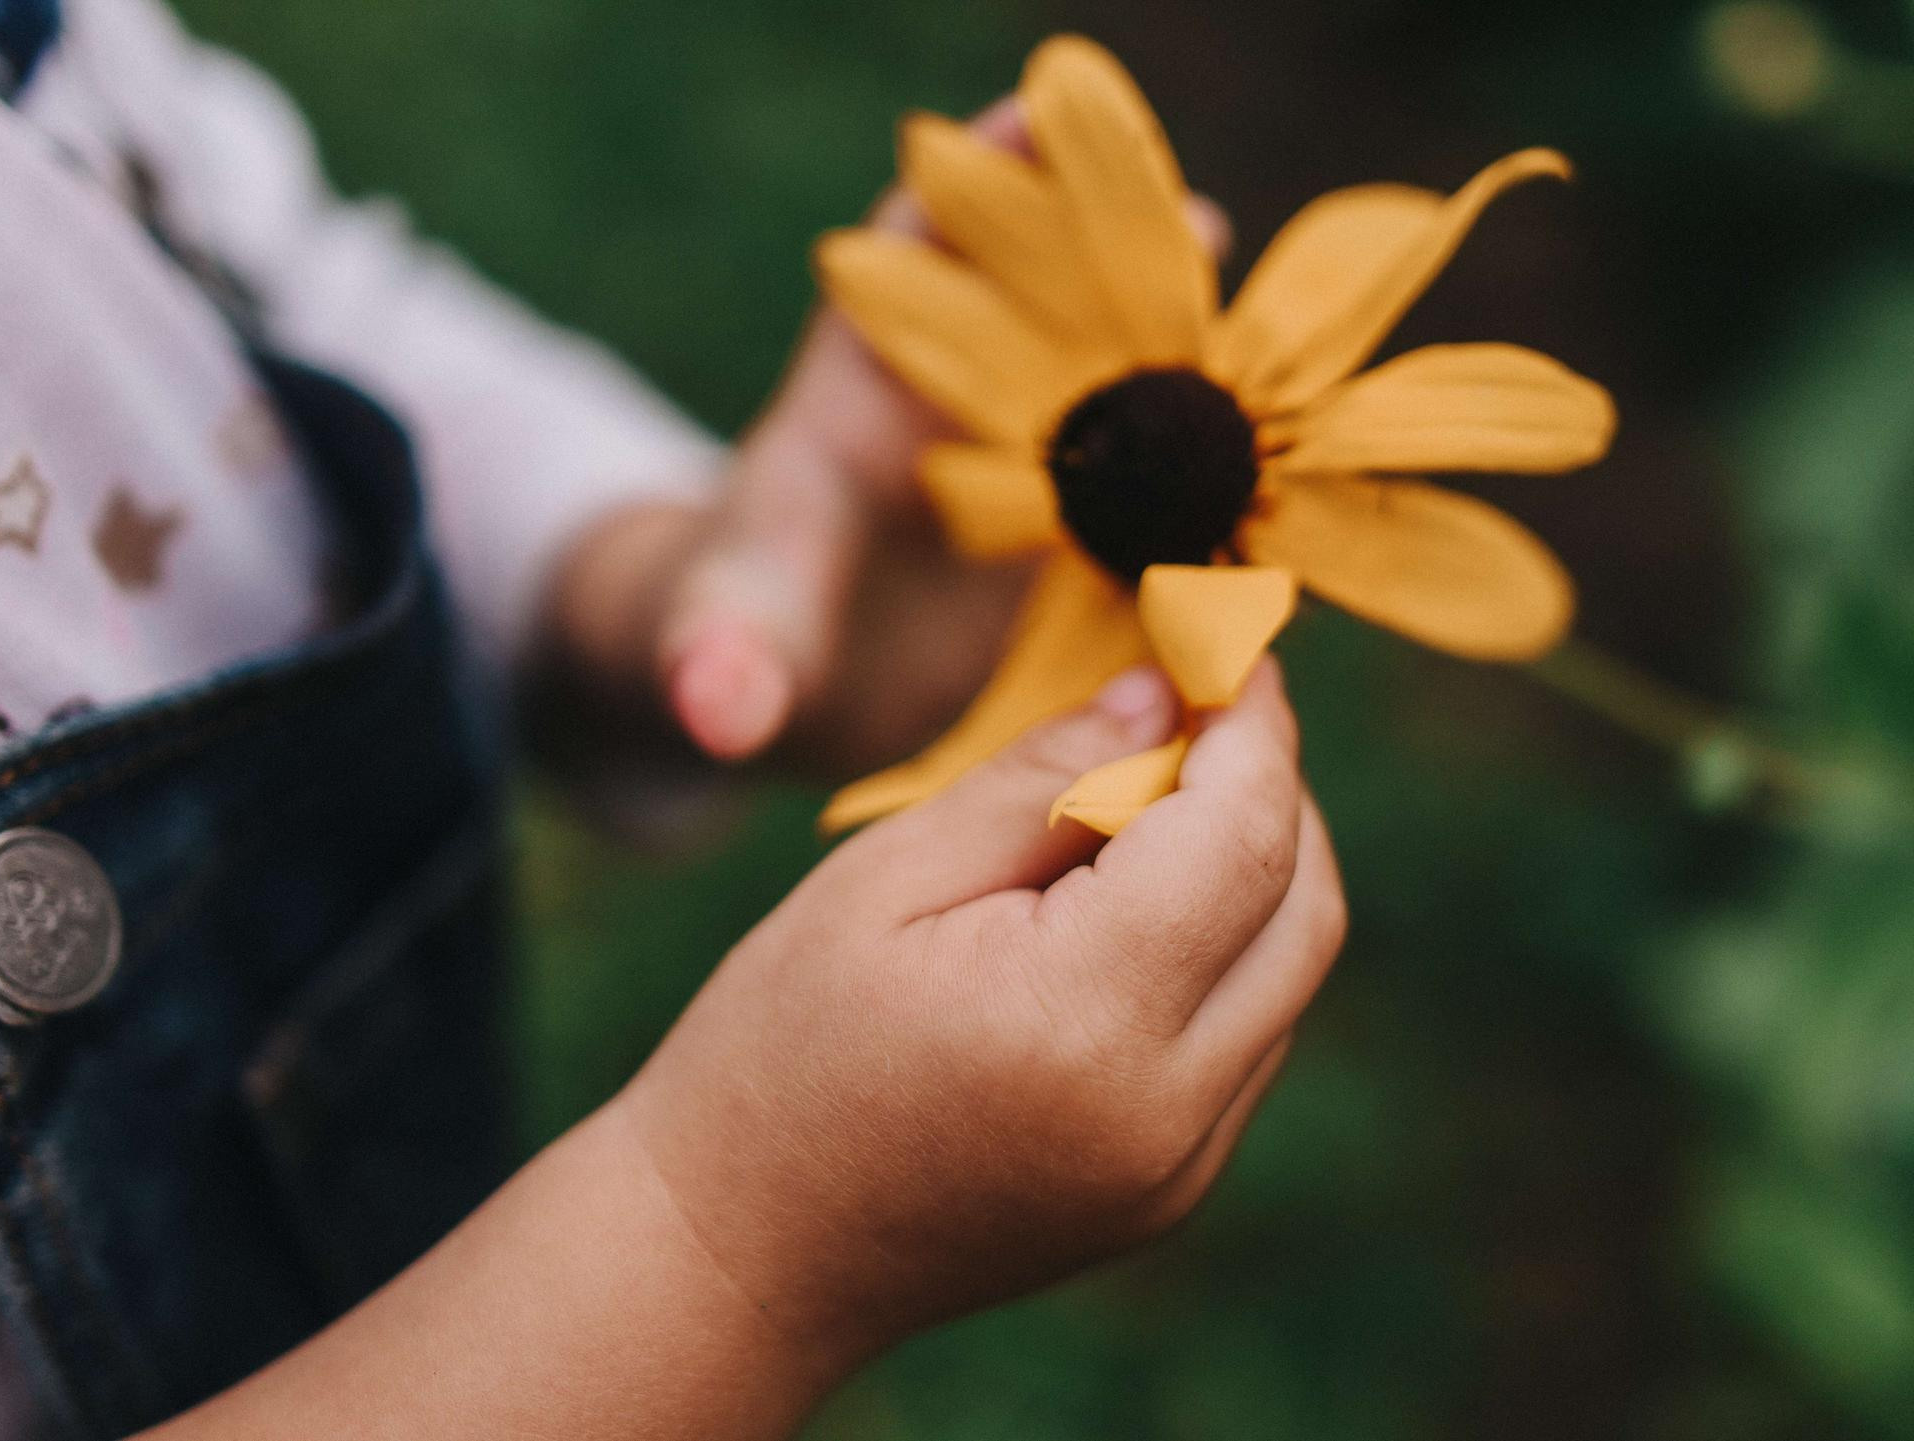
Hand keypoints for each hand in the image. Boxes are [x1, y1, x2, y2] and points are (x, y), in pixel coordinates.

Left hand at [551, 101, 1233, 776]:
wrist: (799, 696)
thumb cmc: (742, 622)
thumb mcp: (728, 626)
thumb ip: (726, 652)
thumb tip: (713, 714)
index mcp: (866, 379)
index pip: (919, 243)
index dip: (977, 179)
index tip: (1028, 123)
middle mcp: (971, 399)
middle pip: (1057, 288)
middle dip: (1124, 247)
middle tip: (1193, 231)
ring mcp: (1047, 464)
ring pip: (1139, 378)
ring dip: (1204, 360)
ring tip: (1279, 352)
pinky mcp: (1098, 538)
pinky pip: (1177, 494)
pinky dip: (1230, 485)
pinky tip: (1295, 494)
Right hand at [612, 660, 1344, 1363]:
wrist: (744, 1255)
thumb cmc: (780, 1048)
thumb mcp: (885, 877)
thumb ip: (1039, 778)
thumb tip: (1162, 697)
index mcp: (1081, 1020)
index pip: (1243, 837)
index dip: (1254, 727)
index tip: (1229, 648)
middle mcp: (1163, 1111)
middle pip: (1305, 908)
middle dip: (1274, 789)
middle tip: (1199, 715)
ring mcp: (1178, 1170)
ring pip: (1291, 974)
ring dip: (1255, 868)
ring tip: (1149, 806)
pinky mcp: (1171, 1194)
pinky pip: (1248, 1038)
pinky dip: (1223, 948)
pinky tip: (1131, 910)